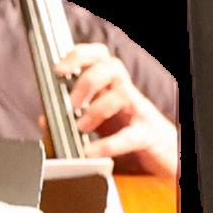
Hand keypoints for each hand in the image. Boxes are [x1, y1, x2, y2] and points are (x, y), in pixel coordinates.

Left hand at [55, 42, 178, 181]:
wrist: (167, 157)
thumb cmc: (132, 135)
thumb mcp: (100, 125)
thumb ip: (70, 120)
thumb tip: (44, 118)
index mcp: (113, 86)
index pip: (99, 56)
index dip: (78, 55)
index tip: (58, 69)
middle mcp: (127, 93)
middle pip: (112, 65)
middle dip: (87, 79)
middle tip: (71, 101)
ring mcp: (140, 112)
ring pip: (124, 92)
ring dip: (98, 108)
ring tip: (81, 126)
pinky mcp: (148, 136)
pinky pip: (131, 134)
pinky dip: (108, 143)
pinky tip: (91, 152)